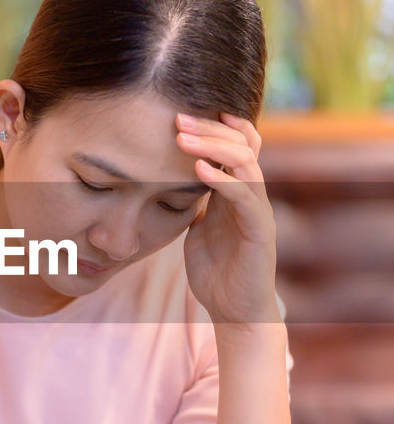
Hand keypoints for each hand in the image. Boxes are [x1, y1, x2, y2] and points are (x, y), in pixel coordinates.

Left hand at [175, 112, 279, 327]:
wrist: (234, 311)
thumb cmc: (214, 271)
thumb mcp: (195, 227)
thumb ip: (190, 201)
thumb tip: (164, 179)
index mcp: (235, 191)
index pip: (235, 144)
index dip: (216, 125)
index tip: (182, 112)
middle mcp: (251, 195)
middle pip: (242, 145)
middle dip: (209, 128)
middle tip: (177, 118)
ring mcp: (258, 210)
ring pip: (245, 163)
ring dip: (213, 146)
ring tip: (182, 138)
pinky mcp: (260, 230)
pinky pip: (246, 196)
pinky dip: (223, 179)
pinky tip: (199, 169)